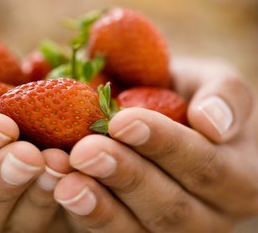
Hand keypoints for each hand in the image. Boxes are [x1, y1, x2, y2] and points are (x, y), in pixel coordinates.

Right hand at [0, 68, 72, 232]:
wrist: (2, 116)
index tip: (1, 124)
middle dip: (2, 181)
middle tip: (31, 154)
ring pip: (14, 227)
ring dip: (38, 196)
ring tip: (59, 164)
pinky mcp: (34, 227)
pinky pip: (50, 226)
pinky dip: (66, 204)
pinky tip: (79, 177)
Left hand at [53, 57, 256, 231]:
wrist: (176, 125)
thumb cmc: (194, 100)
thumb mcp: (215, 84)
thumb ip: (225, 96)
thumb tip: (212, 122)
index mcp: (240, 174)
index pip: (205, 164)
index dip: (163, 144)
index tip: (122, 121)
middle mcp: (212, 213)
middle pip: (171, 205)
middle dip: (125, 176)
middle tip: (85, 152)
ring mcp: (175, 232)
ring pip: (141, 230)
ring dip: (101, 207)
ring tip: (67, 183)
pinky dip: (88, 215)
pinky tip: (63, 192)